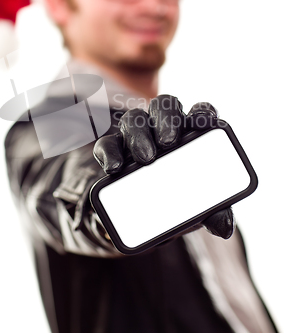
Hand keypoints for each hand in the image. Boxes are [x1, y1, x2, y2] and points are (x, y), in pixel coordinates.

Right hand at [93, 94, 234, 239]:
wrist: (140, 212)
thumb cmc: (177, 198)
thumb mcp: (196, 206)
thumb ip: (212, 211)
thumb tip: (225, 227)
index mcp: (191, 134)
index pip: (199, 113)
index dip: (202, 113)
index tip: (204, 123)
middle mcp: (163, 127)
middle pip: (164, 106)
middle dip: (166, 119)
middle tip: (169, 141)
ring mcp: (135, 136)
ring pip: (134, 118)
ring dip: (138, 134)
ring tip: (145, 158)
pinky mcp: (112, 149)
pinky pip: (107, 143)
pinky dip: (109, 152)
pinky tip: (114, 168)